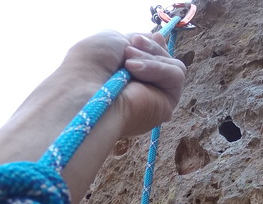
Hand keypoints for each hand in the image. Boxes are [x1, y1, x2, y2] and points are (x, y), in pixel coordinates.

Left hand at [63, 31, 186, 136]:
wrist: (86, 92)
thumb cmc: (91, 67)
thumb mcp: (114, 40)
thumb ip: (137, 41)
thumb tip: (159, 38)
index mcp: (129, 77)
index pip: (151, 58)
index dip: (150, 46)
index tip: (136, 39)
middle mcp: (143, 90)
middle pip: (164, 58)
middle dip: (147, 49)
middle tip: (127, 52)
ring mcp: (155, 98)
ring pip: (172, 65)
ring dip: (150, 58)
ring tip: (127, 64)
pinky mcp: (166, 106)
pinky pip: (175, 76)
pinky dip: (157, 68)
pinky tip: (135, 71)